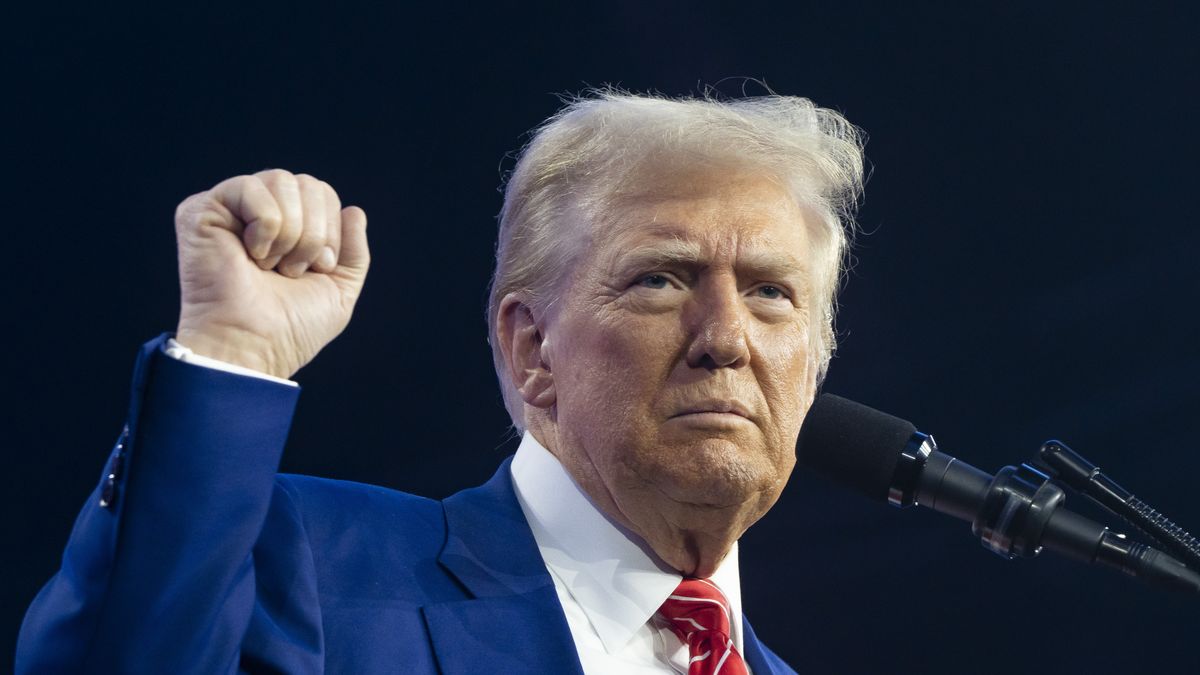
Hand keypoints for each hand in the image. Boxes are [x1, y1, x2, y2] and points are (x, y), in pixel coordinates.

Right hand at [174, 169, 369, 378]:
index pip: (324, 194)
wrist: (254, 345)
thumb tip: (354, 210)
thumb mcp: (339, 290)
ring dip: (291, 232)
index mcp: (288, 228)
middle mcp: (258, 214)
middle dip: (315, 232)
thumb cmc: (291, 327)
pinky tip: (250, 255)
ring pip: (283, 180)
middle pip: (309, 183)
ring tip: (271, 265)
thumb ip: (354, 252)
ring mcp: (230, 209)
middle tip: (293, 271)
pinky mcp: (201, 210)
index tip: (318, 269)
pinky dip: (265, 225)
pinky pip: (250, 186)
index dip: (331, 231)